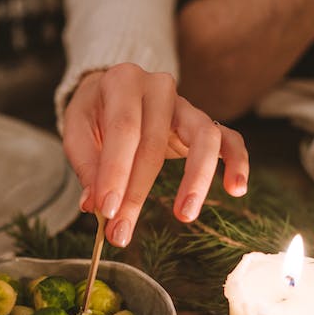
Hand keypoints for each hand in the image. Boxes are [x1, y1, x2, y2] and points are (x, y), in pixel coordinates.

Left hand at [62, 63, 249, 246]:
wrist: (113, 91)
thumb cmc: (95, 113)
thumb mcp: (77, 130)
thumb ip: (86, 165)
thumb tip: (95, 206)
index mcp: (123, 82)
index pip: (123, 130)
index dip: (115, 173)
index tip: (106, 210)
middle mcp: (159, 87)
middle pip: (154, 144)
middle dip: (137, 193)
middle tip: (121, 232)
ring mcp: (186, 104)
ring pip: (203, 138)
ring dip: (195, 180)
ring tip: (184, 215)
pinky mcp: (204, 123)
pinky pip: (229, 139)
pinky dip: (237, 162)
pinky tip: (236, 189)